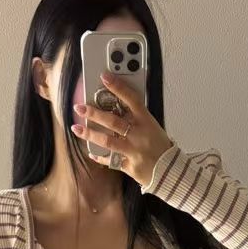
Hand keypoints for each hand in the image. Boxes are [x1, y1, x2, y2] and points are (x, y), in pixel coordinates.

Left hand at [71, 71, 173, 188]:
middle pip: (114, 121)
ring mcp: (134, 151)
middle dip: (94, 113)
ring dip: (90, 134)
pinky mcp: (130, 167)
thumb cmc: (160, 147)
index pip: (132, 99)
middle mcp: (139, 135)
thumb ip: (135, 117)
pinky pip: (111, 161)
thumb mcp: (152, 127)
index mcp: (146, 122)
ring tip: (76, 128)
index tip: (104, 77)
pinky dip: (100, 157)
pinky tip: (91, 152)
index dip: (118, 87)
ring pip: (108, 141)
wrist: (171, 171)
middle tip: (79, 107)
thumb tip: (116, 105)